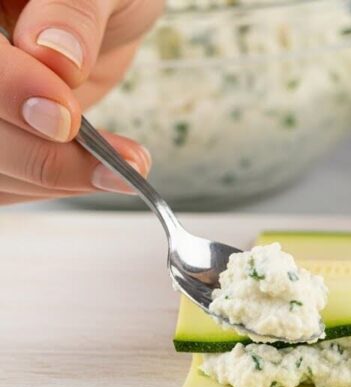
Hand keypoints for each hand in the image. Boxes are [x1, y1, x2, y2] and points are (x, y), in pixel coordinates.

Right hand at [0, 0, 162, 204]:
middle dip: (39, 154)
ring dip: (52, 179)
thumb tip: (56, 58)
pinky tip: (98, 174)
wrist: (100, 12)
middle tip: (114, 164)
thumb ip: (74, 10)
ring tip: (122, 170)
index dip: (8, 91)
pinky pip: (5, 180)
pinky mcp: (0, 132)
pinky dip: (50, 187)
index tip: (64, 119)